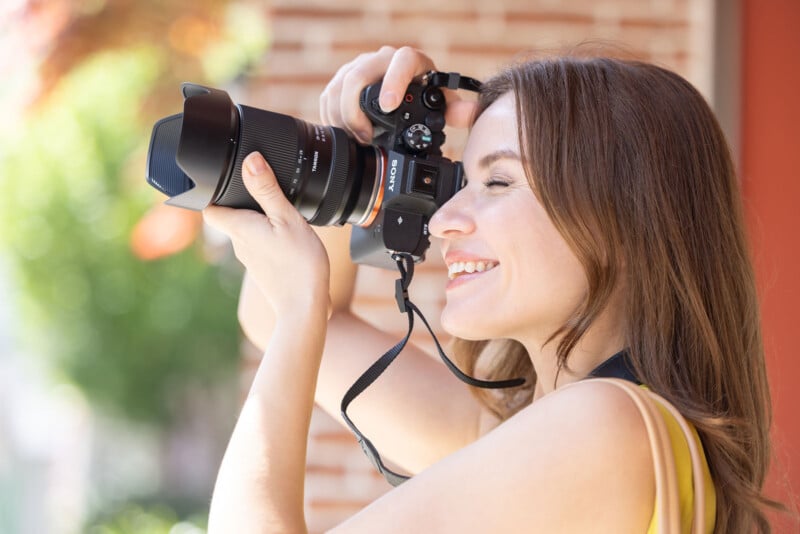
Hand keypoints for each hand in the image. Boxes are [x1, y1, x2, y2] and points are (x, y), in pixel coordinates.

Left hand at [203, 152, 330, 317]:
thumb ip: (267, 190)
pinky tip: (289, 237)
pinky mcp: (263, 269)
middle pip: (229, 216)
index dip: (213, 191)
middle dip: (242, 202)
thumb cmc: (299, 265)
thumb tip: (250, 161)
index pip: (209, 207)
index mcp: (239, 228)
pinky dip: (270, 236)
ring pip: (247, 231)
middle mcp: (240, 244)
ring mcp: (251, 259)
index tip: (225, 179)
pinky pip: (260, 245)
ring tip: (281, 213)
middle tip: (262, 189)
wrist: (305, 308)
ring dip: (259, 219)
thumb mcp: (287, 219)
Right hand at [319, 45, 477, 142]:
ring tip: (357, 139)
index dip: (393, 81)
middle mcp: (381, 60)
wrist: (403, 91)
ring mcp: (359, 68)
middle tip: (366, 137)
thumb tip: (469, 114)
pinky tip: (343, 132)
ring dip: (342, 117)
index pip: (401, 61)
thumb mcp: (440, 104)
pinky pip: (329, 95)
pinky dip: (331, 116)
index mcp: (410, 62)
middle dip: (356, 111)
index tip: (388, 106)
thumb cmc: (423, 96)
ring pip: (338, 87)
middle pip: (357, 76)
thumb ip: (456, 110)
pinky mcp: (342, 80)